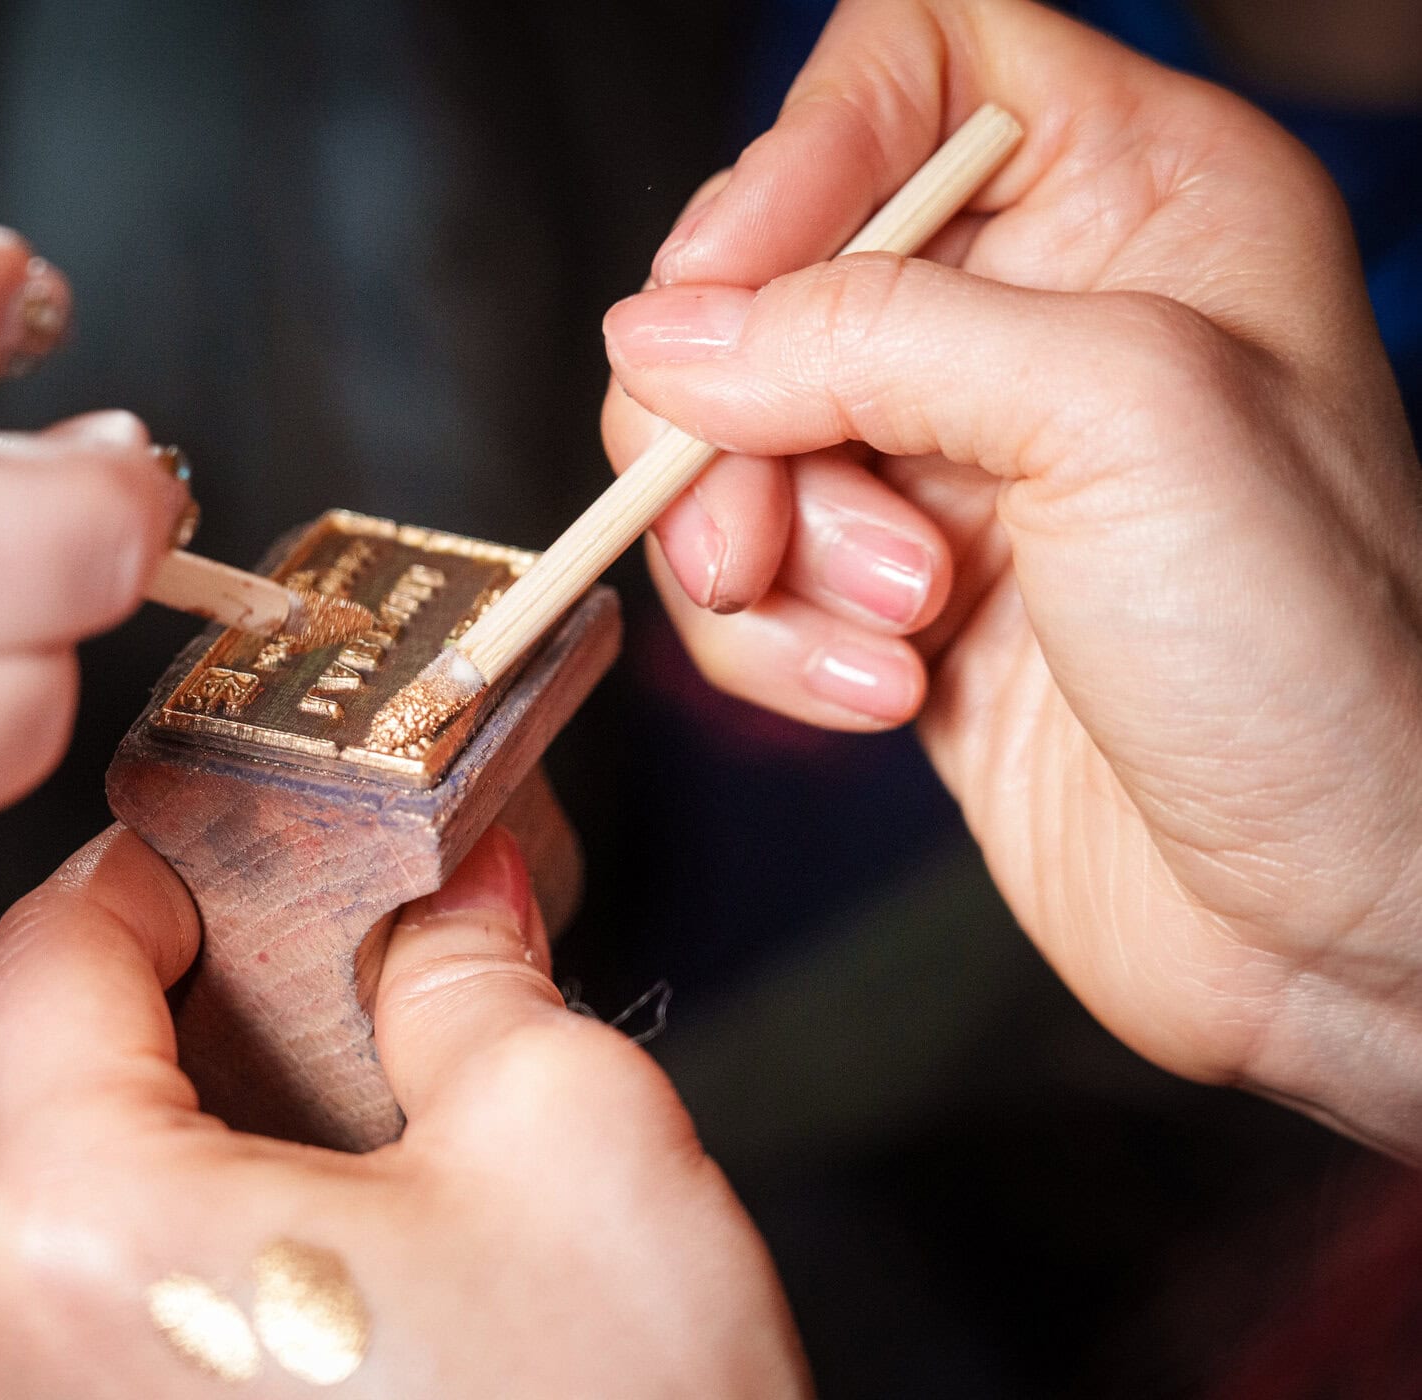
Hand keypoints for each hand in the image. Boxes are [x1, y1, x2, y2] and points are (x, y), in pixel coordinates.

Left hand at [0, 826, 808, 1397]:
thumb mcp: (578, 1150)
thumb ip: (477, 977)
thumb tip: (450, 889)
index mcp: (95, 1235)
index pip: (39, 961)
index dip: (133, 870)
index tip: (205, 850)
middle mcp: (2, 1360)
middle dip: (70, 988)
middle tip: (215, 962)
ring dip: (84, 1121)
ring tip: (259, 1114)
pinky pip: (25, 1329)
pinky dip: (105, 1247)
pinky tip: (259, 1254)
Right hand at [600, 0, 1421, 1155]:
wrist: (1341, 924)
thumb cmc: (1326, 664)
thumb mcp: (1116, 418)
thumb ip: (870, 334)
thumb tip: (667, 340)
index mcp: (1137, 199)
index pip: (911, 64)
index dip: (801, 155)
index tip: (741, 289)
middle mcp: (1036, 315)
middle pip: (772, 270)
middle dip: (745, 410)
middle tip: (767, 517)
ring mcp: (960, 462)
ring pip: (731, 436)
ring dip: (762, 546)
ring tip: (889, 624)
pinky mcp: (900, 598)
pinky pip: (749, 576)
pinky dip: (773, 643)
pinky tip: (878, 697)